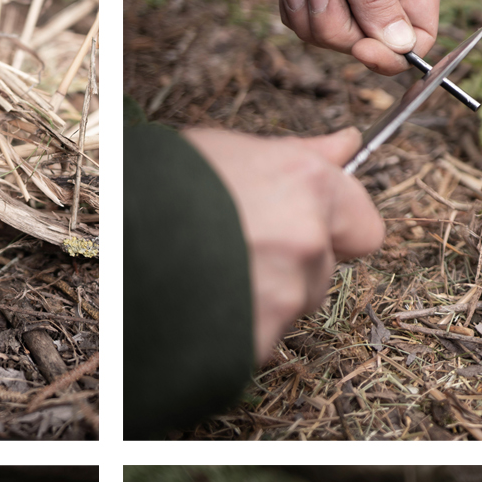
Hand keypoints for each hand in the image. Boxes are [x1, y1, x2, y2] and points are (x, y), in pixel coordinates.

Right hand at [184, 127, 383, 361]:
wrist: (116, 239)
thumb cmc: (164, 185)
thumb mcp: (228, 149)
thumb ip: (297, 154)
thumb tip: (346, 144)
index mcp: (307, 184)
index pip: (366, 225)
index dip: (338, 228)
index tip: (313, 226)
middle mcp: (307, 239)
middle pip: (326, 269)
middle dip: (297, 264)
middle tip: (243, 248)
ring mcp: (286, 292)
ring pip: (295, 304)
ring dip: (267, 295)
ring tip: (214, 272)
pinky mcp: (260, 337)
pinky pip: (263, 337)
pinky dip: (241, 327)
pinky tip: (206, 301)